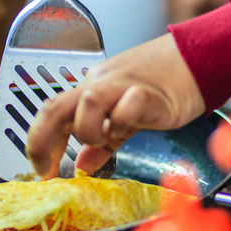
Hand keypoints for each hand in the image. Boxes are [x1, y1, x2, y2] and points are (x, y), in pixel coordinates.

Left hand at [26, 33, 205, 178]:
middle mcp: (99, 84)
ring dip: (88, 130)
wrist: (191, 61)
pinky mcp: (149, 93)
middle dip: (42, 141)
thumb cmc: (156, 87)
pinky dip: (122, 121)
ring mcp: (122, 85)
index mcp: (90, 90)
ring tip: (103, 139)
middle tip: (47, 169)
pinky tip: (129, 126)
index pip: (51, 113)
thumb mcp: (123, 118)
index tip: (41, 168)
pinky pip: (128, 105)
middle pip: (56, 107)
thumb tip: (83, 166)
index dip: (39, 141)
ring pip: (87, 102)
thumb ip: (103, 144)